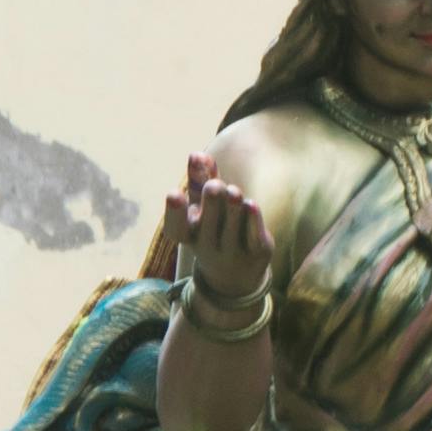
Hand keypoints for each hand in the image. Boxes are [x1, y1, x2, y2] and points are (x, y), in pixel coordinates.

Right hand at [169, 148, 272, 338]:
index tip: (173, 192)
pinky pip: (254, 235)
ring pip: (233, 225)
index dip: (174, 211)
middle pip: (209, 222)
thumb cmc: (215, 231)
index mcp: (189, 235)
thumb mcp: (203, 209)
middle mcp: (208, 247)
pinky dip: (252, 219)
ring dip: (233, 205)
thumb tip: (197, 153)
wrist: (236, 277)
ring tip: (233, 190)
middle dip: (212, 202)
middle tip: (215, 186)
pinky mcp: (258, 254)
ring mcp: (233, 253)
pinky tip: (251, 204)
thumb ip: (201, 182)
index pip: (176, 228)